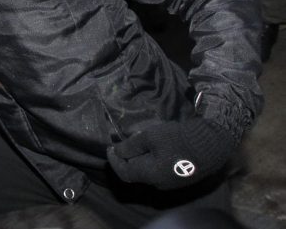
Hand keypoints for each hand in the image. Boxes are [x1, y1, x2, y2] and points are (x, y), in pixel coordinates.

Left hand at [107, 117, 236, 189]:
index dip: (114, 160)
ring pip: (148, 174)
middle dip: (126, 161)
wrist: (211, 142)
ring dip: (139, 162)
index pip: (124, 172)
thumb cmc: (178, 138)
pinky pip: (160, 172)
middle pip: (136, 174)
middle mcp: (160, 183)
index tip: (109, 147)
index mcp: (151, 175)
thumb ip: (131, 146)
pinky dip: (151, 163)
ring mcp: (172, 183)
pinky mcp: (182, 178)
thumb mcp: (150, 137)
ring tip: (136, 147)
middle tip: (121, 146)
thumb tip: (117, 151)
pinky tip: (152, 151)